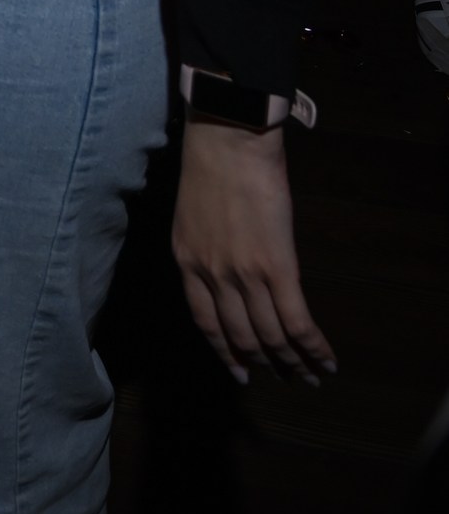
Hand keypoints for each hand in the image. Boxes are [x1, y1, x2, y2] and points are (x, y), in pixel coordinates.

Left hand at [172, 116, 336, 385]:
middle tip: (284, 378)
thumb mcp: (191, 212)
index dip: (226, 352)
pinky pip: (296, 321)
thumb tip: (227, 271)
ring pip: (271, 336)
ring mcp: (244, 275)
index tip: (240, 372)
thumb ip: (203, 246)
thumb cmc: (210, 161)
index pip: (206, 323)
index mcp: (187, 261)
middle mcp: (212, 276)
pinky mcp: (277, 266)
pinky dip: (313, 347)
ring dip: (293, 363)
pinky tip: (326, 359)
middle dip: (264, 364)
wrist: (228, 136)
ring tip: (310, 376)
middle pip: (241, 336)